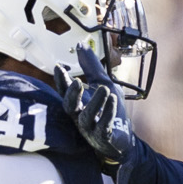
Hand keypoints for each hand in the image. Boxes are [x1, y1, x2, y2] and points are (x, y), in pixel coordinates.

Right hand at [55, 45, 137, 168]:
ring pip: (86, 116)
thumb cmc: (110, 110)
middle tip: (77, 82)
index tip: (59, 66)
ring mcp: (90, 128)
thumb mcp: (103, 84)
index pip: (65, 91)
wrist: (124, 138)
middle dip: (71, 94)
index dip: (61, 80)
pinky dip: (108, 112)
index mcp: (78, 103)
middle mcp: (79, 116)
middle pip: (69, 106)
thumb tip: (80, 44)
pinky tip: (112, 100)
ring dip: (95, 102)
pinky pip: (103, 126)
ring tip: (104, 88)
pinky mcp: (103, 137)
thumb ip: (91, 67)